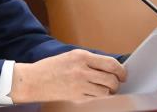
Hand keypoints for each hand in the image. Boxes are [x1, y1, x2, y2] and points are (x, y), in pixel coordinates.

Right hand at [9, 49, 126, 102]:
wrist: (33, 80)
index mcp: (81, 56)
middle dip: (117, 82)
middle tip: (116, 83)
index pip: (111, 63)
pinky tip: (95, 93)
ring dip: (109, 91)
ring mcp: (80, 85)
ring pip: (106, 91)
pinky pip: (97, 99)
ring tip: (105, 89)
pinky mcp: (77, 97)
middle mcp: (82, 70)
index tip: (122, 73)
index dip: (121, 70)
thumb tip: (109, 67)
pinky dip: (100, 97)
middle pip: (111, 79)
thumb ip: (89, 60)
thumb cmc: (50, 67)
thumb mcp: (70, 56)